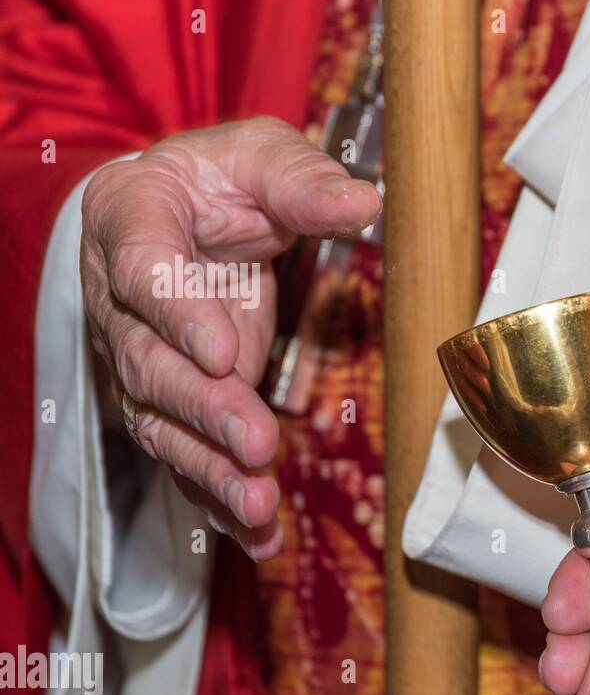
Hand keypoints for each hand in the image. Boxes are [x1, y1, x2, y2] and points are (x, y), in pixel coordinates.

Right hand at [80, 116, 381, 558]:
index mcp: (131, 220)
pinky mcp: (172, 402)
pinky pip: (187, 454)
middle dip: (205, 411)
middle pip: (151, 365)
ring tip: (258, 510)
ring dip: (211, 470)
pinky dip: (220, 498)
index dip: (178, 315)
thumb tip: (364, 204)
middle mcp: (121, 301)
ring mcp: (141, 359)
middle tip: (256, 444)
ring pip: (165, 423)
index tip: (223, 353)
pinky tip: (258, 536)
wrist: (186, 213)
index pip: (144, 270)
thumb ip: (304, 182)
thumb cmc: (222, 179)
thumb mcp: (262, 157)